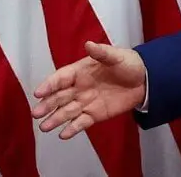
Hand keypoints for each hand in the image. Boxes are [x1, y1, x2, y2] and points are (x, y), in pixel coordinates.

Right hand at [30, 41, 146, 139]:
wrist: (144, 80)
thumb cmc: (127, 64)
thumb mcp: (115, 56)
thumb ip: (101, 52)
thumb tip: (88, 44)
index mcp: (80, 71)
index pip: (60, 78)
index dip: (49, 85)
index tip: (38, 92)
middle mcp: (78, 87)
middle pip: (59, 97)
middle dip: (47, 105)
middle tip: (36, 114)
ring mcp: (86, 102)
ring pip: (67, 112)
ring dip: (55, 119)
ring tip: (44, 127)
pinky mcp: (95, 114)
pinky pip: (81, 122)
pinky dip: (72, 128)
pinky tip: (63, 135)